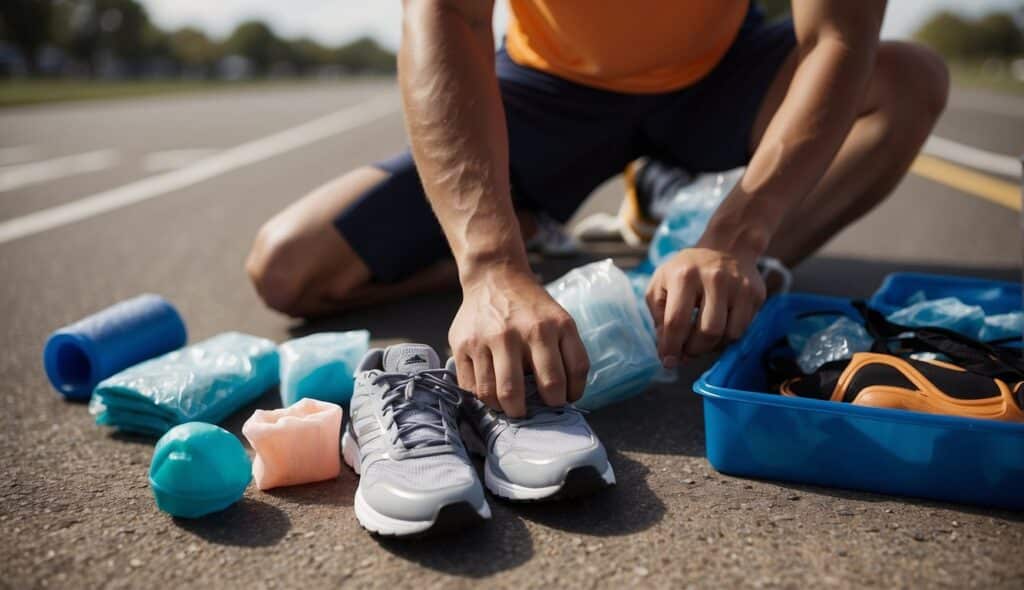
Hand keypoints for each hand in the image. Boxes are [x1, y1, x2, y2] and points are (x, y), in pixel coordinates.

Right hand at [449, 268, 589, 416]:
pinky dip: (483, 398)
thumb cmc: (532, 309)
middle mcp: (517, 332)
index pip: (563, 379)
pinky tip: (492, 391)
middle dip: (531, 412)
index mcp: (550, 327)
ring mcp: (486, 338)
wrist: (495, 277)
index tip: (561, 400)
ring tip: (510, 405)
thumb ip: (568, 356)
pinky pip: (471, 387)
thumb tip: (565, 398)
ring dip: (505, 408)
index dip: (565, 398)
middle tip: (531, 412)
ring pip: (494, 394)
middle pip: (522, 392)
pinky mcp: (462, 344)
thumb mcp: (561, 322)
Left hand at [646, 248, 765, 366]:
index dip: (671, 347)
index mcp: (684, 275)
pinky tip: (718, 329)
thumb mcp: (661, 284)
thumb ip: (659, 316)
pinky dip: (727, 338)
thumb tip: (667, 351)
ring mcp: (739, 285)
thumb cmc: (687, 270)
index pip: (677, 321)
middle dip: (694, 350)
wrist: (726, 247)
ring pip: (728, 334)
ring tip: (701, 341)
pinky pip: (742, 329)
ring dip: (712, 347)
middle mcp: (714, 278)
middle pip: (706, 332)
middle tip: (686, 352)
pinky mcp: (755, 294)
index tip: (668, 361)